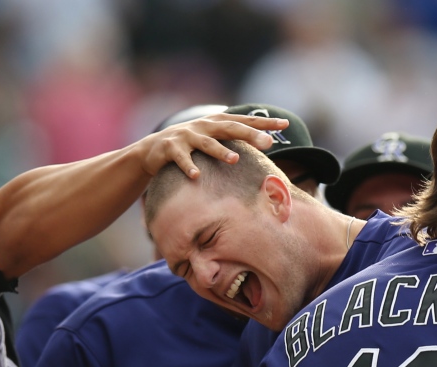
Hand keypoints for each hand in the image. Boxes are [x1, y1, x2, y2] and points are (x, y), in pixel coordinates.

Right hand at [139, 113, 287, 178]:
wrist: (152, 149)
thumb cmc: (190, 145)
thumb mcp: (212, 138)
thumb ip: (234, 138)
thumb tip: (267, 143)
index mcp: (216, 123)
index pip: (244, 120)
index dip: (264, 121)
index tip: (285, 123)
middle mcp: (203, 126)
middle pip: (230, 128)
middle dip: (250, 134)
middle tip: (269, 142)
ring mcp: (186, 136)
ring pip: (207, 144)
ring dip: (220, 151)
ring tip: (235, 159)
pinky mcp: (170, 148)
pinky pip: (181, 158)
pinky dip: (188, 166)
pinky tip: (196, 176)